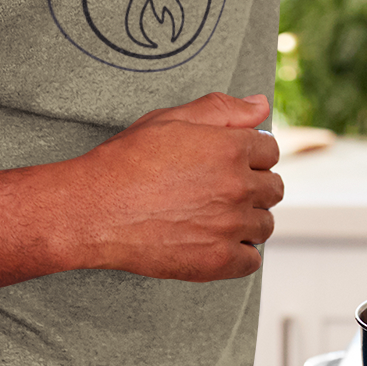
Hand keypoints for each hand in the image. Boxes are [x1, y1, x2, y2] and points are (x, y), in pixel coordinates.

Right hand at [67, 92, 283, 281]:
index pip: (270, 151)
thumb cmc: (126, 162)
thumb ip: (222, 109)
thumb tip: (261, 104)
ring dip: (248, 220)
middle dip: (254, 186)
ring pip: (265, 224)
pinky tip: (214, 241)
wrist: (93, 210)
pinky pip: (252, 260)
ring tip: (214, 215)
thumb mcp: (171, 119)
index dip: (251, 154)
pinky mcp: (218, 260)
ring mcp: (230, 226)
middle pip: (273, 188)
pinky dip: (239, 253)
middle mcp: (237, 187)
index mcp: (231, 148)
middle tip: (220, 189)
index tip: (233, 162)